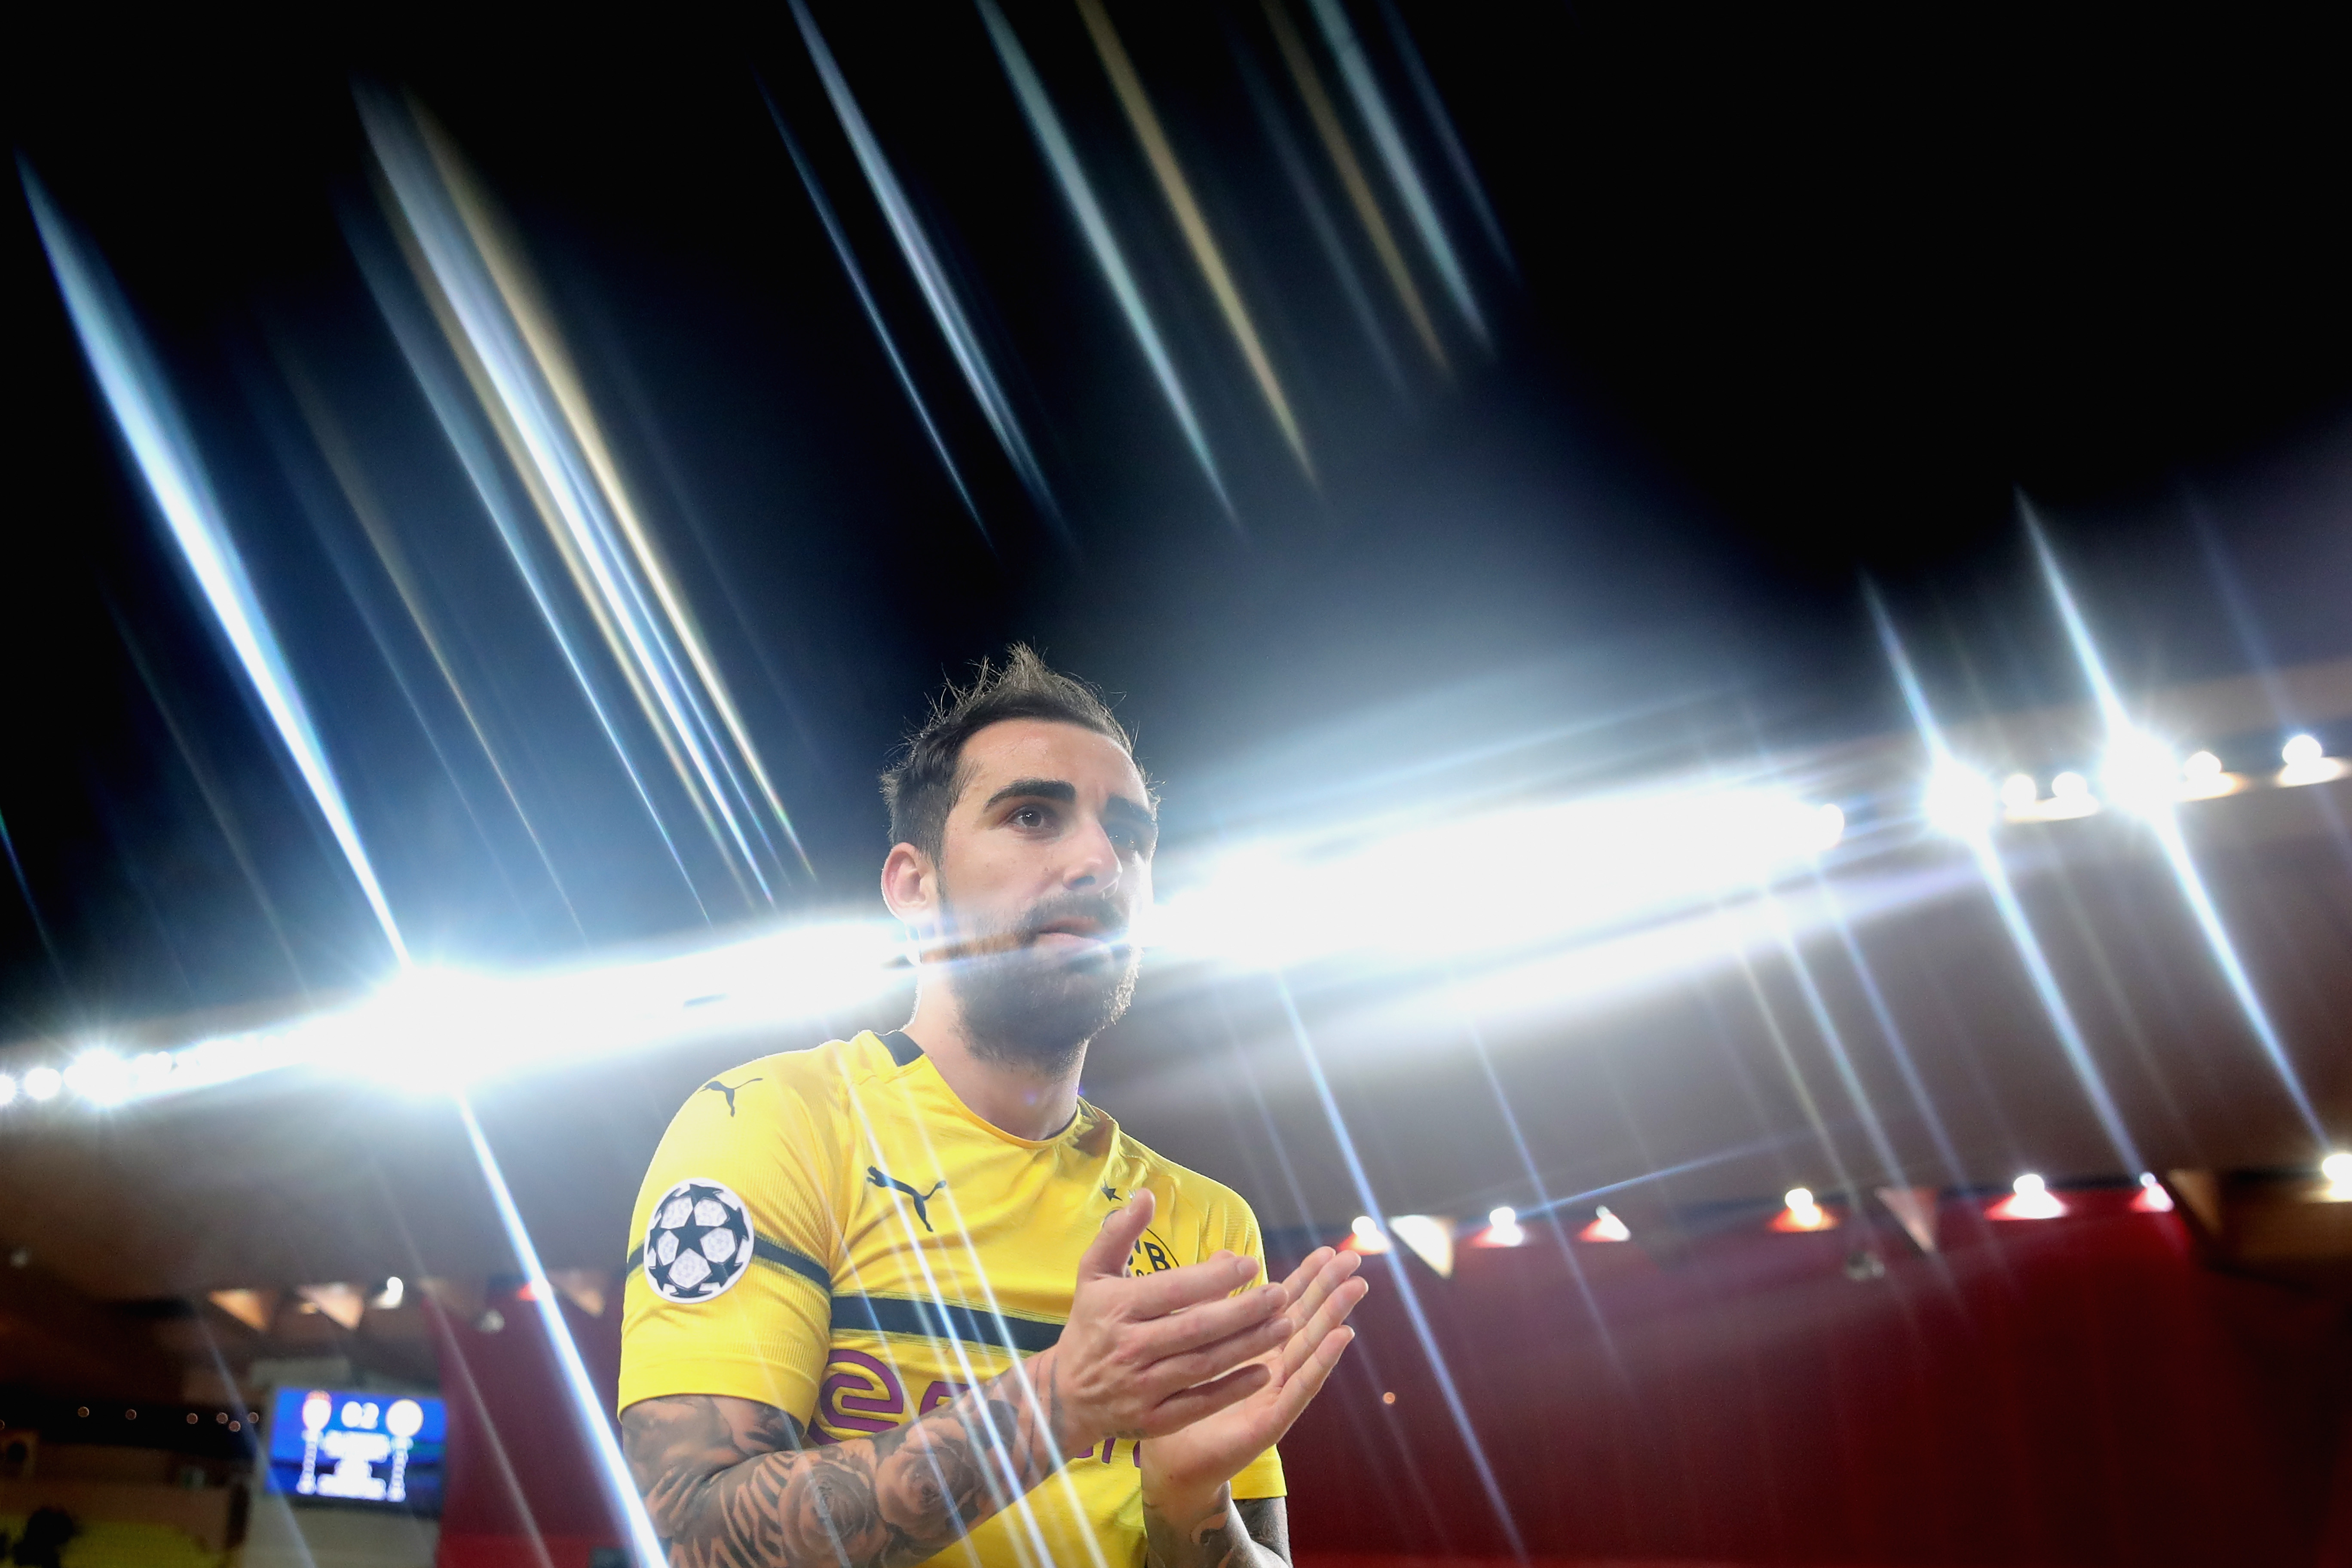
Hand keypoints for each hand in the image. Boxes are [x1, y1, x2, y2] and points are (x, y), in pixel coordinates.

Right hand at [1038, 1190, 1296, 1456]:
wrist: (1066, 1394)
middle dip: (1244, 1311)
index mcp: (1117, 1307)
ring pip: (1204, 1365)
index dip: (1214, 1278)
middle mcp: (1130, 1347)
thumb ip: (1119, 1233)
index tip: (1251, 1265)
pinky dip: (1233, 1390)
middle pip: (1196, 1328)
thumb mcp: (1093, 1273)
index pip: (1173, 1290)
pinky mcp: (1154, 1420)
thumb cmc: (1090, 1324)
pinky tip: (1264, 1372)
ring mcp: (1142, 1387)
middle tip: (1281, 1295)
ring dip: (1248, 1346)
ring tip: (1285, 1326)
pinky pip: (1199, 1403)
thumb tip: (1146, 1195)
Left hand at [1139, 1245, 1365, 1512]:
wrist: (1171, 1463)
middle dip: (1330, 1289)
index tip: (1326, 1250)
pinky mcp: (1273, 1420)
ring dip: (1335, 1316)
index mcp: (1255, 1348)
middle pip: (1306, 1321)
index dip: (1306, 1278)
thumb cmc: (1181, 1402)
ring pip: (1311, 1348)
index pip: (1285, 1306)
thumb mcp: (1194, 1342)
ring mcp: (1276, 1394)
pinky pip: (1301, 1386)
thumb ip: (1212, 1302)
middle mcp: (1272, 1368)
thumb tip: (1224, 1255)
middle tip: (1353, 1259)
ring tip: (1355, 1287)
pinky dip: (1323, 1360)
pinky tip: (1342, 1336)